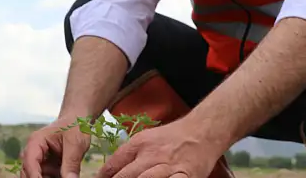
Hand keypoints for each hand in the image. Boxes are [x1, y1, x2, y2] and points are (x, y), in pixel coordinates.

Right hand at [21, 115, 91, 177]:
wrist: (77, 122)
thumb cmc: (75, 127)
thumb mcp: (76, 144)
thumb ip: (71, 163)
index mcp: (36, 142)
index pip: (30, 163)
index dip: (35, 177)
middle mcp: (33, 152)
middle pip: (28, 174)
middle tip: (57, 176)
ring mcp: (38, 161)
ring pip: (37, 177)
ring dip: (49, 177)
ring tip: (64, 171)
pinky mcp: (46, 167)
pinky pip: (46, 177)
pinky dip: (54, 177)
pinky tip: (65, 174)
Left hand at [96, 118, 217, 177]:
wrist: (202, 131)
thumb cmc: (172, 137)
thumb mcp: (145, 139)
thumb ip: (127, 154)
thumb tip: (108, 172)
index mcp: (140, 144)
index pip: (114, 165)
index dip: (103, 177)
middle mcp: (152, 155)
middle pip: (125, 176)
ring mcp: (168, 167)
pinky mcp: (184, 176)